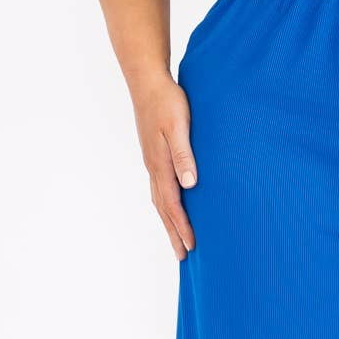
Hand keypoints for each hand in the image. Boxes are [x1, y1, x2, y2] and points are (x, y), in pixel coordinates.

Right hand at [135, 75, 198, 258]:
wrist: (147, 82)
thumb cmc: (167, 101)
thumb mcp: (178, 126)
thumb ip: (184, 154)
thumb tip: (190, 184)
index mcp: (160, 163)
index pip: (173, 203)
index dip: (183, 226)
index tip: (192, 247)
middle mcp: (153, 167)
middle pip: (163, 208)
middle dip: (173, 232)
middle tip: (183, 256)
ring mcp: (151, 162)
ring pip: (159, 200)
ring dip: (168, 222)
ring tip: (177, 239)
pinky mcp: (153, 155)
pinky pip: (159, 188)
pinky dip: (165, 204)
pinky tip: (171, 206)